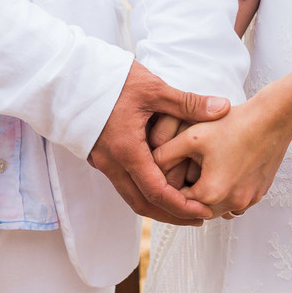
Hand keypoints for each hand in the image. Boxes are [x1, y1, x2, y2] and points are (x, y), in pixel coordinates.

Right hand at [89, 61, 230, 225]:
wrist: (69, 75)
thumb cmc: (110, 79)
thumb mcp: (153, 89)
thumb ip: (188, 103)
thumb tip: (222, 108)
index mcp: (126, 150)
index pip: (156, 192)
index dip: (181, 207)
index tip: (203, 212)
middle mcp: (112, 162)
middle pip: (142, 203)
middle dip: (171, 215)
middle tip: (198, 217)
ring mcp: (103, 160)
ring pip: (130, 195)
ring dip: (157, 204)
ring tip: (184, 205)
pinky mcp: (100, 154)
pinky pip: (123, 182)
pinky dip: (144, 190)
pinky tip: (161, 182)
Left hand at [152, 86, 291, 218]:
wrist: (274, 118)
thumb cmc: (233, 124)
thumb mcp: (192, 135)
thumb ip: (165, 153)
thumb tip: (147, 165)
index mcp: (211, 193)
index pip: (178, 201)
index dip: (168, 187)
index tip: (164, 172)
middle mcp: (232, 203)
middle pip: (198, 208)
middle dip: (187, 194)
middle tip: (179, 174)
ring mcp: (249, 201)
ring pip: (218, 209)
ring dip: (207, 197)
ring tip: (200, 174)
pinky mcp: (260, 194)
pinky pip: (236, 202)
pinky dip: (226, 194)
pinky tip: (222, 172)